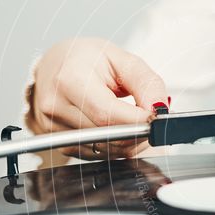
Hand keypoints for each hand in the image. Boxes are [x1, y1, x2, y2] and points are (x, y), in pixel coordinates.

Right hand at [29, 37, 167, 159]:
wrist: (55, 66)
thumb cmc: (87, 60)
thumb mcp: (122, 59)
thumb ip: (147, 83)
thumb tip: (159, 110)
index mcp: (70, 79)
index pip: (107, 114)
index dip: (138, 122)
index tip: (157, 119)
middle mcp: (56, 106)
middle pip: (108, 136)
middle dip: (138, 132)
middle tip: (148, 118)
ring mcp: (54, 128)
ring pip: (106, 150)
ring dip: (128, 141)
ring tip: (129, 118)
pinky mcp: (59, 144)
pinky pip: (97, 155)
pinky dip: (113, 145)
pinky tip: (113, 126)